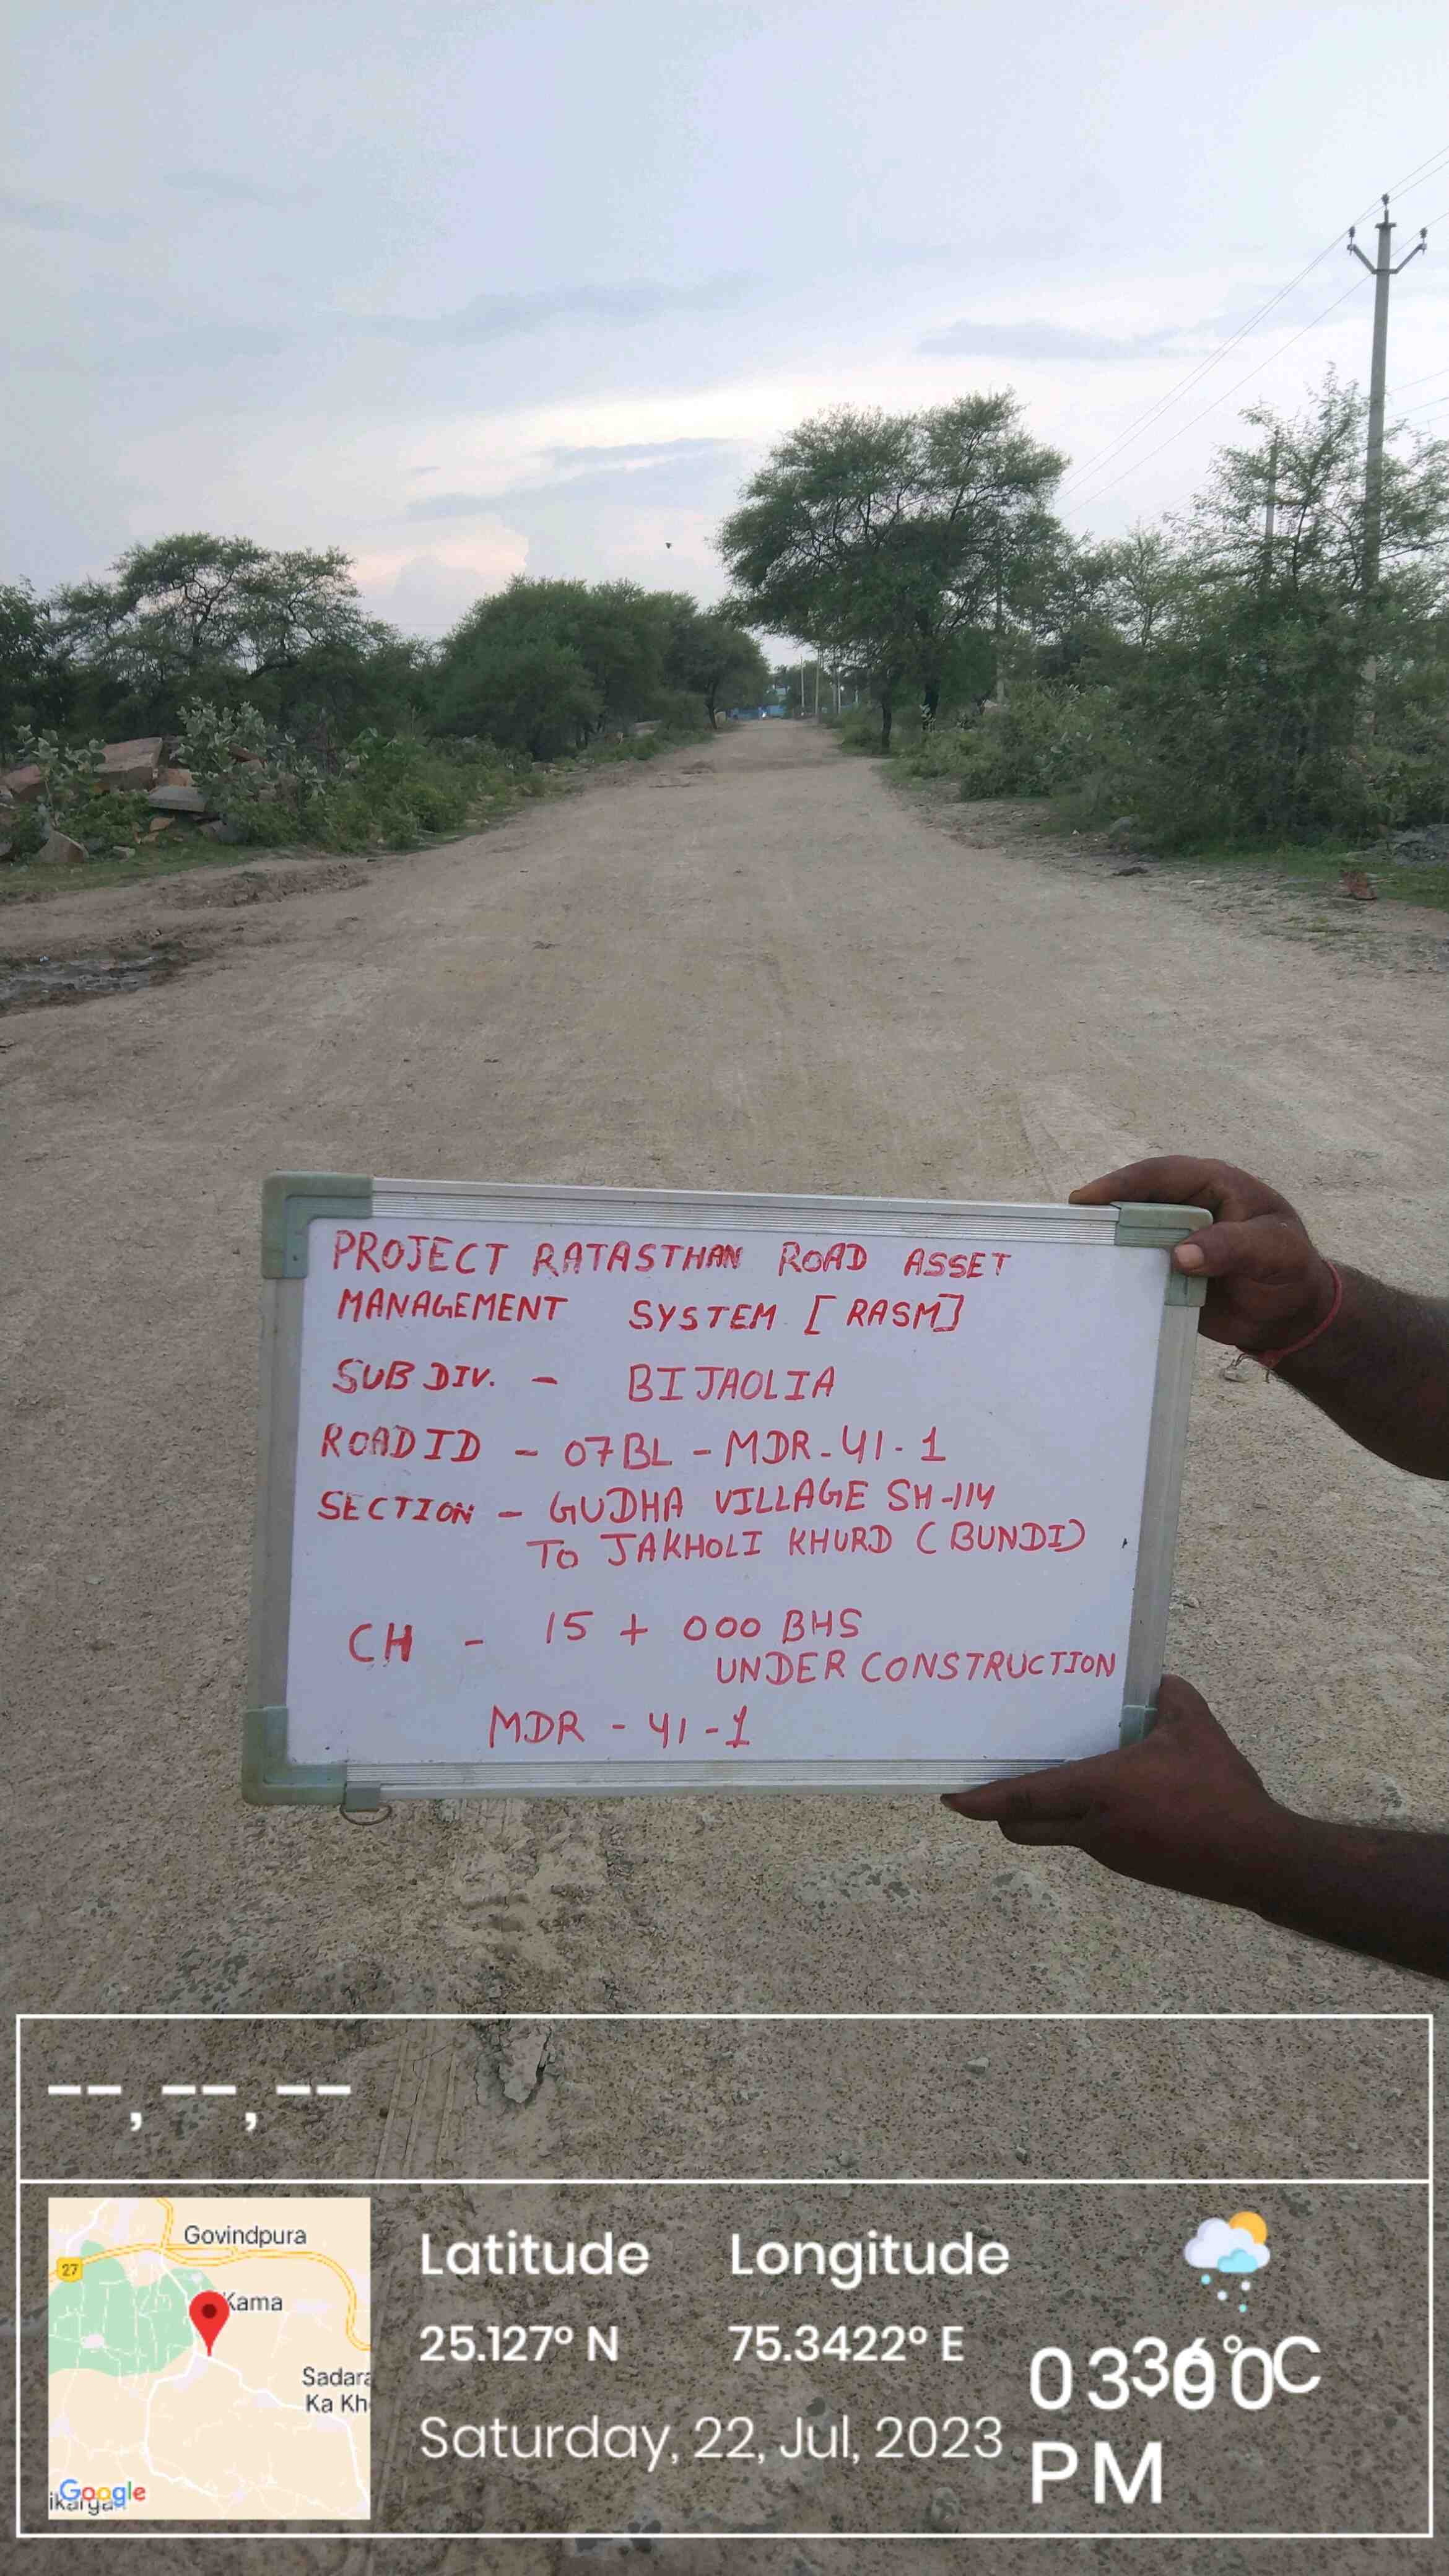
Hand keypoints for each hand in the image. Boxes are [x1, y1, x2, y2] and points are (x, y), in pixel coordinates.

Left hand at [940, 1676, 1288, 1907]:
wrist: (1257, 1858)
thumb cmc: (1221, 1792)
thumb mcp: (1196, 1729)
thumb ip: (1170, 1698)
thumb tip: (1157, 1683)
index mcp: (1099, 1791)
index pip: (1023, 1797)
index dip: (982, 1799)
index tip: (950, 1799)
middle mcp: (1094, 1828)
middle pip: (1025, 1826)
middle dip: (1001, 1810)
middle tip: (991, 1785)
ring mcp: (1112, 1853)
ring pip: (1061, 1830)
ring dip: (1050, 1809)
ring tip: (1062, 1774)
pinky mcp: (1133, 1865)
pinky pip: (1092, 1837)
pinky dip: (1086, 1818)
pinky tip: (1117, 1796)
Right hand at [1069, 1155, 1337, 1353]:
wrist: (1290, 1315)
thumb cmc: (1289, 1269)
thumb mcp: (1274, 1252)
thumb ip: (1233, 1247)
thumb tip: (1180, 1254)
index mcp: (1212, 1184)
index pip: (1161, 1175)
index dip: (1123, 1183)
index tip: (1088, 1199)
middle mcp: (1185, 1207)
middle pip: (1134, 1201)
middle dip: (1101, 1211)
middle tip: (1067, 1226)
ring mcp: (1171, 1239)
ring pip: (1128, 1234)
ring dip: (1104, 1243)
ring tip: (1070, 1253)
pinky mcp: (1163, 1271)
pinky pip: (1134, 1268)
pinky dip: (1115, 1274)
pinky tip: (1092, 1283)